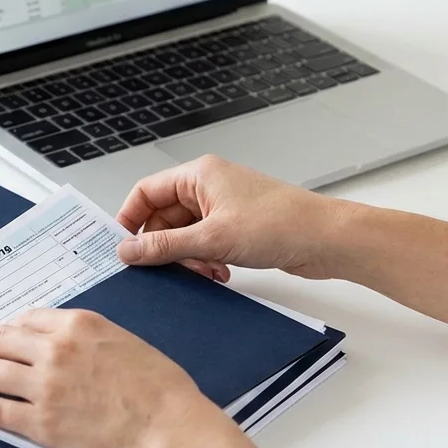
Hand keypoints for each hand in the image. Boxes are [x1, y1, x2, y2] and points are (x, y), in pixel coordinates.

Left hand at [0, 307, 283, 447]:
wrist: (167, 426)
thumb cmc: (159, 388)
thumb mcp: (124, 342)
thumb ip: (89, 339)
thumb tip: (66, 346)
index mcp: (79, 324)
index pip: (28, 319)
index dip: (7, 327)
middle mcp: (55, 349)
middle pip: (1, 341)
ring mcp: (45, 386)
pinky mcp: (41, 421)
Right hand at [114, 155, 352, 281]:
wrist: (325, 239)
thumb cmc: (279, 224)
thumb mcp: (211, 238)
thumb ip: (164, 245)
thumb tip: (127, 251)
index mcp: (198, 175)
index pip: (146, 192)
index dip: (130, 220)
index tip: (122, 248)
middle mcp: (208, 187)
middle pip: (164, 218)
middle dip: (165, 247)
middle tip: (168, 270)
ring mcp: (223, 207)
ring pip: (185, 235)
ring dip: (189, 258)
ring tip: (206, 271)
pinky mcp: (236, 228)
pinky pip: (205, 245)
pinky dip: (206, 261)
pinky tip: (221, 273)